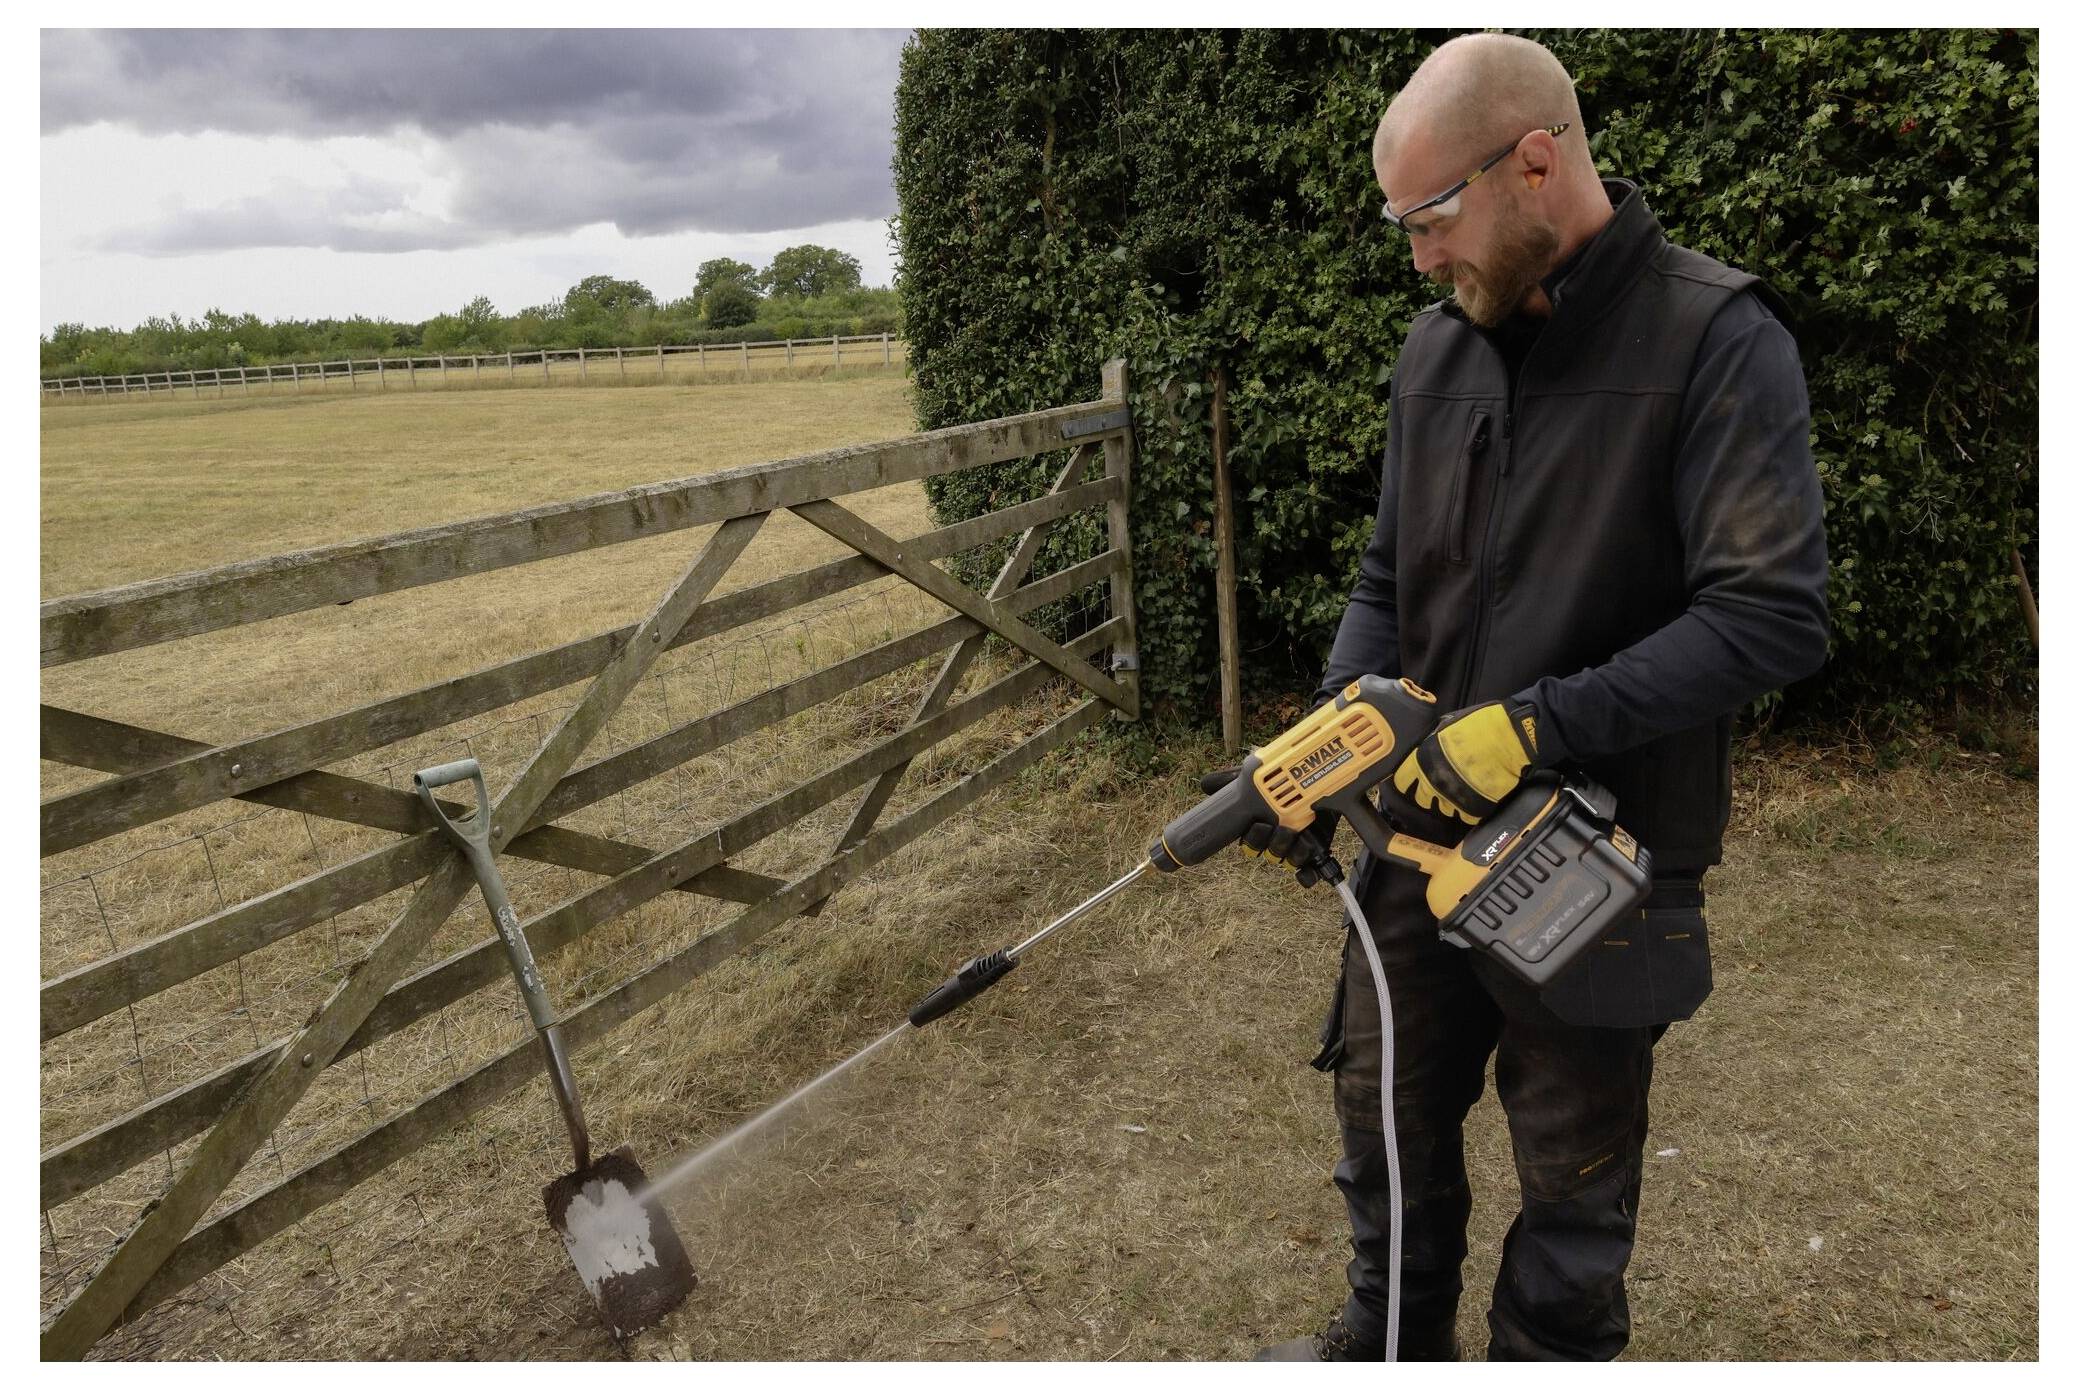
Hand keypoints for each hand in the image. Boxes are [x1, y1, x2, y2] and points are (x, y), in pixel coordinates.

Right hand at [1199, 767, 1340, 886]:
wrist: (1324, 777)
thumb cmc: (1287, 777)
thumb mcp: (1261, 774)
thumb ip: (1232, 779)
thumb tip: (1204, 784)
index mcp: (1260, 826)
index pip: (1249, 842)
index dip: (1253, 839)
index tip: (1260, 825)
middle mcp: (1276, 839)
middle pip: (1268, 853)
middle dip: (1273, 843)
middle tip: (1280, 828)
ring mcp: (1297, 846)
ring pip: (1288, 861)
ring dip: (1293, 852)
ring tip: (1302, 836)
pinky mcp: (1317, 851)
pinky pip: (1308, 872)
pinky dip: (1309, 873)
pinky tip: (1312, 866)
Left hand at [1392, 699, 1539, 824]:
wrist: (1511, 737)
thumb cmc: (1481, 724)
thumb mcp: (1447, 725)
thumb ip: (1433, 741)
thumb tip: (1427, 745)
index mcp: (1423, 760)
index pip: (1402, 780)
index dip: (1406, 781)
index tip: (1410, 782)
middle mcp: (1433, 781)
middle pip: (1421, 799)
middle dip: (1427, 793)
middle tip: (1440, 786)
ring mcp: (1453, 797)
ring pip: (1443, 809)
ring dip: (1449, 802)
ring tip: (1461, 791)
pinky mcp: (1473, 808)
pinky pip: (1465, 817)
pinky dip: (1469, 810)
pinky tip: (1475, 798)